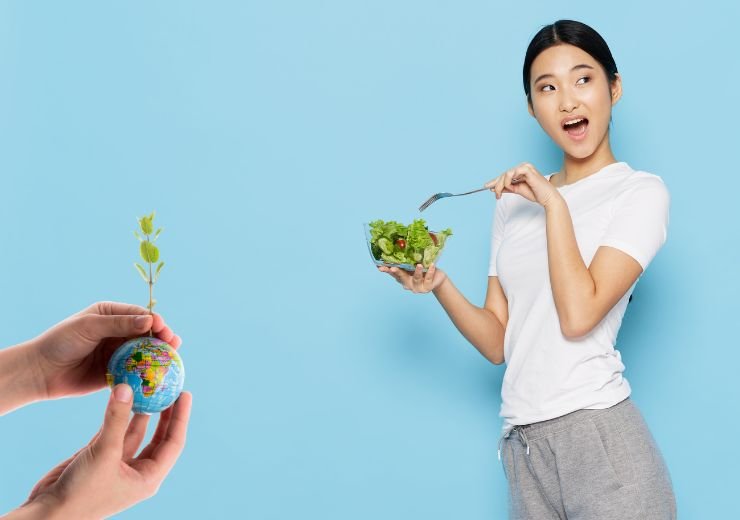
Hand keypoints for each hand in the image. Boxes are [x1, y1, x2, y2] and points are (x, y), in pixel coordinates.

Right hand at [15, 384, 191, 519]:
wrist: (48, 514)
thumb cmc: (81, 492)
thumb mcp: (103, 452)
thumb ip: (115, 419)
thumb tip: (126, 387)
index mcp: (148, 477)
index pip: (173, 442)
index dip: (180, 417)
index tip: (185, 393)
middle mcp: (138, 472)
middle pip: (159, 437)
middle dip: (165, 414)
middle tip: (170, 388)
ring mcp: (119, 465)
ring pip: (136, 433)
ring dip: (142, 412)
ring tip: (149, 388)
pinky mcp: (101, 459)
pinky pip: (116, 434)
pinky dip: (119, 417)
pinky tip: (124, 399)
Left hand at [28, 302, 181, 399]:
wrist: (40, 372)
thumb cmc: (61, 342)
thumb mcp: (90, 327)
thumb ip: (119, 324)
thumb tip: (149, 321)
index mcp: (110, 315)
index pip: (138, 315)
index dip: (154, 321)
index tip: (163, 328)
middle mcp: (116, 333)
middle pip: (145, 334)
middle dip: (161, 338)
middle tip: (174, 343)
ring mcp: (116, 353)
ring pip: (143, 353)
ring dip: (158, 355)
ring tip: (173, 357)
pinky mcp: (115, 373)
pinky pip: (135, 371)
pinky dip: (147, 372)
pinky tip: (160, 374)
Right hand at [378, 263, 446, 292]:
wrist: (436, 279)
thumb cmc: (423, 270)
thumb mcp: (413, 265)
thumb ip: (406, 260)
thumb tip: (398, 246)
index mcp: (402, 278)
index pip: (393, 274)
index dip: (386, 270)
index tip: (379, 267)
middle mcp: (408, 284)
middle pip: (401, 278)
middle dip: (397, 273)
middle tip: (393, 268)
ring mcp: (417, 287)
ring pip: (416, 279)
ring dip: (417, 272)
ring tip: (418, 265)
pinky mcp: (427, 287)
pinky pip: (428, 279)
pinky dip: (430, 272)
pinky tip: (431, 265)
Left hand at [484, 162, 560, 207]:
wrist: (547, 198)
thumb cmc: (535, 193)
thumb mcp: (517, 190)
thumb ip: (507, 188)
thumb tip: (493, 188)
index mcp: (521, 170)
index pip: (505, 175)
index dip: (495, 181)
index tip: (486, 186)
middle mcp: (523, 167)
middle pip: (504, 174)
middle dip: (497, 185)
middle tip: (495, 195)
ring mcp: (526, 167)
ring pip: (506, 174)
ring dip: (501, 184)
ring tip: (500, 194)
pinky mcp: (528, 170)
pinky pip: (512, 173)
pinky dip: (507, 180)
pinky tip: (508, 186)